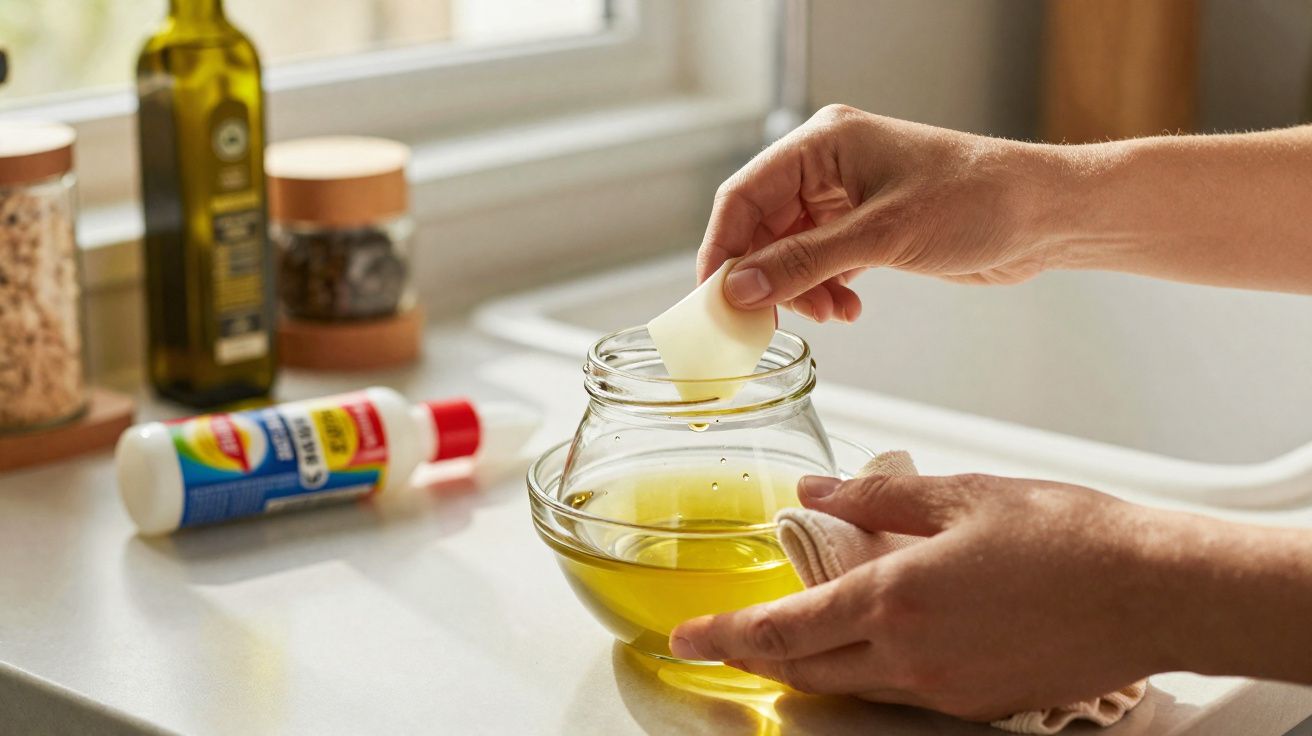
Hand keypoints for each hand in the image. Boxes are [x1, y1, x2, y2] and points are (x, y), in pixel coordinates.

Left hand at [669, 473, 1215, 719]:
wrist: (1153, 591)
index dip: (726, 636)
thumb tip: (818, 489)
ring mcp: (944, 688)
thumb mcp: (960, 494)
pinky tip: (874, 634)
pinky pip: (899, 689)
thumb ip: (875, 493)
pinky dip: (867, 665)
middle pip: (805, 668)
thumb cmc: (1067, 536)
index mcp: (895, 598)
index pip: (784, 629)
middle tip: (722, 640)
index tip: (687, 638)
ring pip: (850, 683)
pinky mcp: (977, 702)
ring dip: (811, 661)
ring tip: (792, 629)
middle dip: (756, 656)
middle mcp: (910, 656)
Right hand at [698, 105, 1056, 321]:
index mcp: (823, 143)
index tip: (716, 299)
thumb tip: (740, 288)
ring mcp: (849, 198)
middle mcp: (829, 166)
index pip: (743, 196)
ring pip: (792, 251)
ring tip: (828, 314)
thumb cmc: (977, 200)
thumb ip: (804, 263)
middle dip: (766, 277)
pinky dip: (826, 290)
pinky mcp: (870, 228)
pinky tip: (848, 308)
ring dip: (801, 289)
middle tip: (766, 321)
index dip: (723, 249)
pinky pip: (823, 263)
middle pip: (763, 227)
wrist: (1045, 216)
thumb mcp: (882, 235)